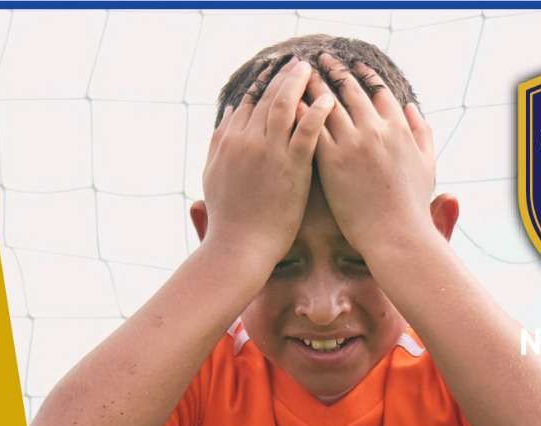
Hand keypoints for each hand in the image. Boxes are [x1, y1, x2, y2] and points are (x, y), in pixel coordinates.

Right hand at [200, 57, 334, 268]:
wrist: (239, 246)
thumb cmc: (228, 217)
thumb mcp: (212, 174)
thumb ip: (218, 141)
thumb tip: (230, 111)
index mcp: (229, 142)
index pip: (247, 102)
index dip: (262, 84)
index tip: (275, 73)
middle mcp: (248, 141)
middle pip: (268, 98)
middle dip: (284, 77)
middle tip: (299, 64)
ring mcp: (270, 152)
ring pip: (286, 106)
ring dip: (300, 84)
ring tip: (312, 72)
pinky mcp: (292, 166)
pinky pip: (307, 130)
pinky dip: (318, 111)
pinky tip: (328, 100)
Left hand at [310, 53, 437, 256]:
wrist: (395, 235)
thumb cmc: (410, 205)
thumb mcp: (427, 163)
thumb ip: (422, 132)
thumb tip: (412, 108)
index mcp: (398, 128)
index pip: (378, 91)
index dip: (364, 75)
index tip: (353, 64)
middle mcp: (375, 130)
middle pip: (350, 90)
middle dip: (334, 71)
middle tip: (320, 59)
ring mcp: (352, 144)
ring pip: (327, 105)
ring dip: (312, 86)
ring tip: (298, 75)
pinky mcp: (331, 162)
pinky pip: (310, 130)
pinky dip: (300, 113)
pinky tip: (288, 104)